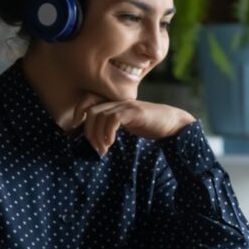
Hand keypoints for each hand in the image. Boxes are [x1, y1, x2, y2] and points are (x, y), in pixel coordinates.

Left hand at [72, 93, 195, 155]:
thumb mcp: (127, 123)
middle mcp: (119, 102)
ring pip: (99, 115)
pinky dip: (108, 132)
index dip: (78, 110)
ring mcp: (127, 106)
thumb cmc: (150, 125)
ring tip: (104, 149)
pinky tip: (111, 142)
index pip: (89, 100)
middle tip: (96, 148)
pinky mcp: (135, 112)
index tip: (76, 126)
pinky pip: (113, 119)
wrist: (172, 123)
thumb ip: (112, 124)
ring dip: (97, 135)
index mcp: (115, 103)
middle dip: (88, 131)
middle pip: (91, 111)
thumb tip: (95, 137)